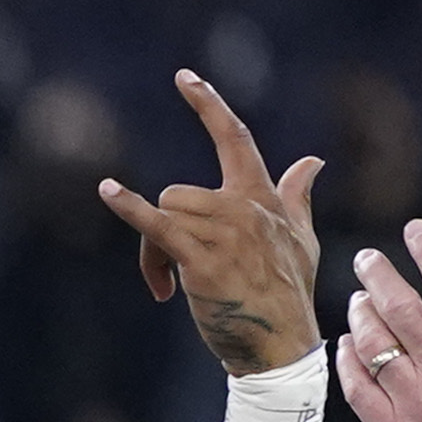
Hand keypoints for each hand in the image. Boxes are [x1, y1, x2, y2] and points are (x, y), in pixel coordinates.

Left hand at [95, 70, 326, 378]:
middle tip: (171, 274)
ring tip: (171, 287)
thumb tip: (314, 161)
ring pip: (165, 214)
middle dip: (166, 231)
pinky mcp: (201, 259)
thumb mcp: (300, 237)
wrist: (281, 344)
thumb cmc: (287, 292)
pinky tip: (107, 190)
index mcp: (262, 197)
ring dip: (156, 254)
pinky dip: (129, 208)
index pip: (235, 137)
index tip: (185, 77)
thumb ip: (298, 194)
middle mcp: (244, 207)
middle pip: (178, 194)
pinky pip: (156, 225)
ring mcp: (223, 232)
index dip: (209, 105)